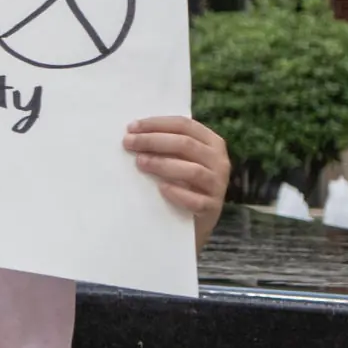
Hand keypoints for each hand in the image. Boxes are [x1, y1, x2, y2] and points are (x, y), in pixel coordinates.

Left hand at [124, 116, 229, 240]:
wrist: (192, 222)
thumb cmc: (182, 182)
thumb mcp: (179, 159)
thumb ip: (165, 144)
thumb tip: (133, 132)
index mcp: (212, 143)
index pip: (184, 125)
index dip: (156, 124)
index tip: (131, 127)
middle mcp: (219, 161)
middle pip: (186, 144)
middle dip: (153, 141)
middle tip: (128, 143)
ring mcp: (218, 185)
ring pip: (193, 171)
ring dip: (163, 164)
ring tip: (140, 162)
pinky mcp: (212, 208)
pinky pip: (196, 200)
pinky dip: (178, 193)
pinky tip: (161, 189)